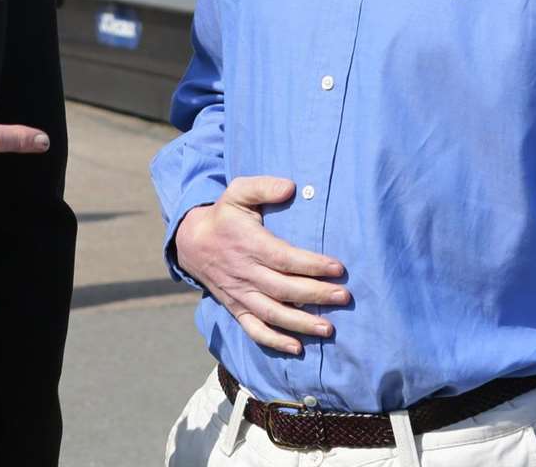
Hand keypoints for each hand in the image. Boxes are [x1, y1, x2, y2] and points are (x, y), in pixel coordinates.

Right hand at [174, 176, 348, 354]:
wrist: (191, 242)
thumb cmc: (223, 216)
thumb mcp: (237, 192)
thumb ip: (262, 187)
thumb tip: (290, 188)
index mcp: (248, 244)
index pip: (284, 258)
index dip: (311, 265)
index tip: (338, 268)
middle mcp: (245, 272)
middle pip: (284, 289)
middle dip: (316, 295)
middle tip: (344, 297)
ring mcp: (240, 294)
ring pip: (272, 314)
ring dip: (301, 323)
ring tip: (329, 329)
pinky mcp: (236, 308)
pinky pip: (254, 329)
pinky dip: (274, 341)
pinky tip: (297, 348)